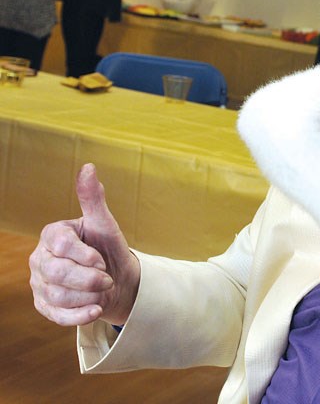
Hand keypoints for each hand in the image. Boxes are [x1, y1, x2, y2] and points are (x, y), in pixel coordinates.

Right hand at [29, 163, 139, 325]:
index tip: (102, 259)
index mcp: (52, 235)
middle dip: (87, 279)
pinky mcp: (44, 305)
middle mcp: (40, 258)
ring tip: (102, 290)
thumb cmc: (109, 248)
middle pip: (56, 273)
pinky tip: (96, 310)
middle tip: (107, 279)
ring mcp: (39, 283)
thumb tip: (89, 166)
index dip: (83, 255)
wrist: (117, 281)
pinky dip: (78, 316)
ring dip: (86, 296)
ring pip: (56, 295)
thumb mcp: (105, 224)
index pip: (60, 244)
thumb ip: (93, 198)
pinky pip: (56, 315)